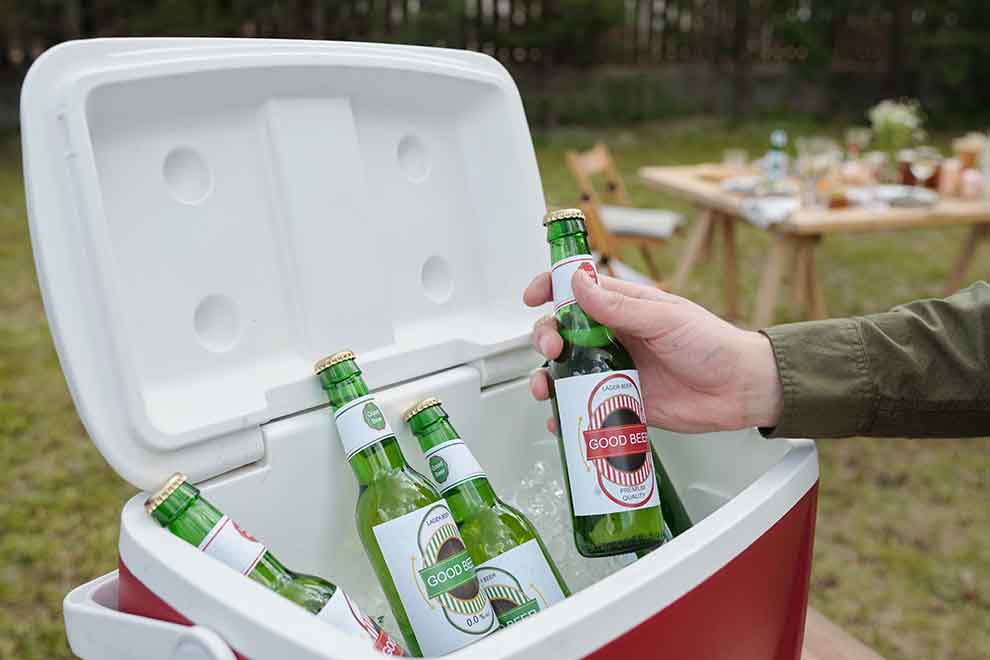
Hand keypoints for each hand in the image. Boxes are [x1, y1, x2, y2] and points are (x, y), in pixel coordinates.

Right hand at [524, 270, 782, 433]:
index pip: (576, 290)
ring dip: (547, 379)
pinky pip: (584, 408)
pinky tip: (560, 421)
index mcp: (623, 306)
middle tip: (553, 349)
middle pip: (561, 332)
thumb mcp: (665, 318)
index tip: (532, 296)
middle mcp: (613, 337)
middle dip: (545, 338)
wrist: (741, 390)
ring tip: (546, 389)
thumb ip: (619, 306)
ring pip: (566, 372)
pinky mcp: (621, 404)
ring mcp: (614, 371)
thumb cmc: (713, 344)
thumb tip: (579, 284)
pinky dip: (566, 415)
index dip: (550, 288)